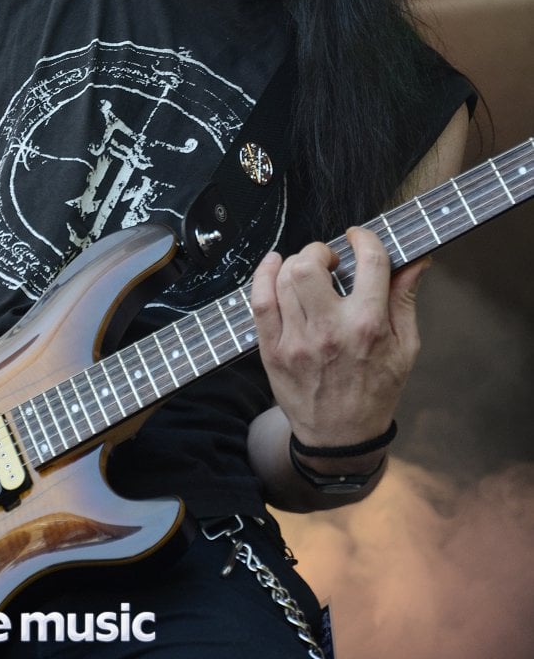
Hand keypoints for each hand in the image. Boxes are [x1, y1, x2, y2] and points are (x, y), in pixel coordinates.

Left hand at [251, 226, 427, 446]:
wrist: (341, 439)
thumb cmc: (376, 390)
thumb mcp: (405, 348)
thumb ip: (405, 299)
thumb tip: (416, 260)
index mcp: (368, 327)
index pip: (370, 261)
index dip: (364, 238)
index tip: (359, 237)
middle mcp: (330, 330)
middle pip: (311, 265)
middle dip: (320, 250)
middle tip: (329, 261)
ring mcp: (297, 341)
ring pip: (285, 278)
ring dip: (297, 263)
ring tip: (308, 271)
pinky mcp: (272, 350)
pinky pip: (259, 300)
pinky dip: (264, 274)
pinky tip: (275, 266)